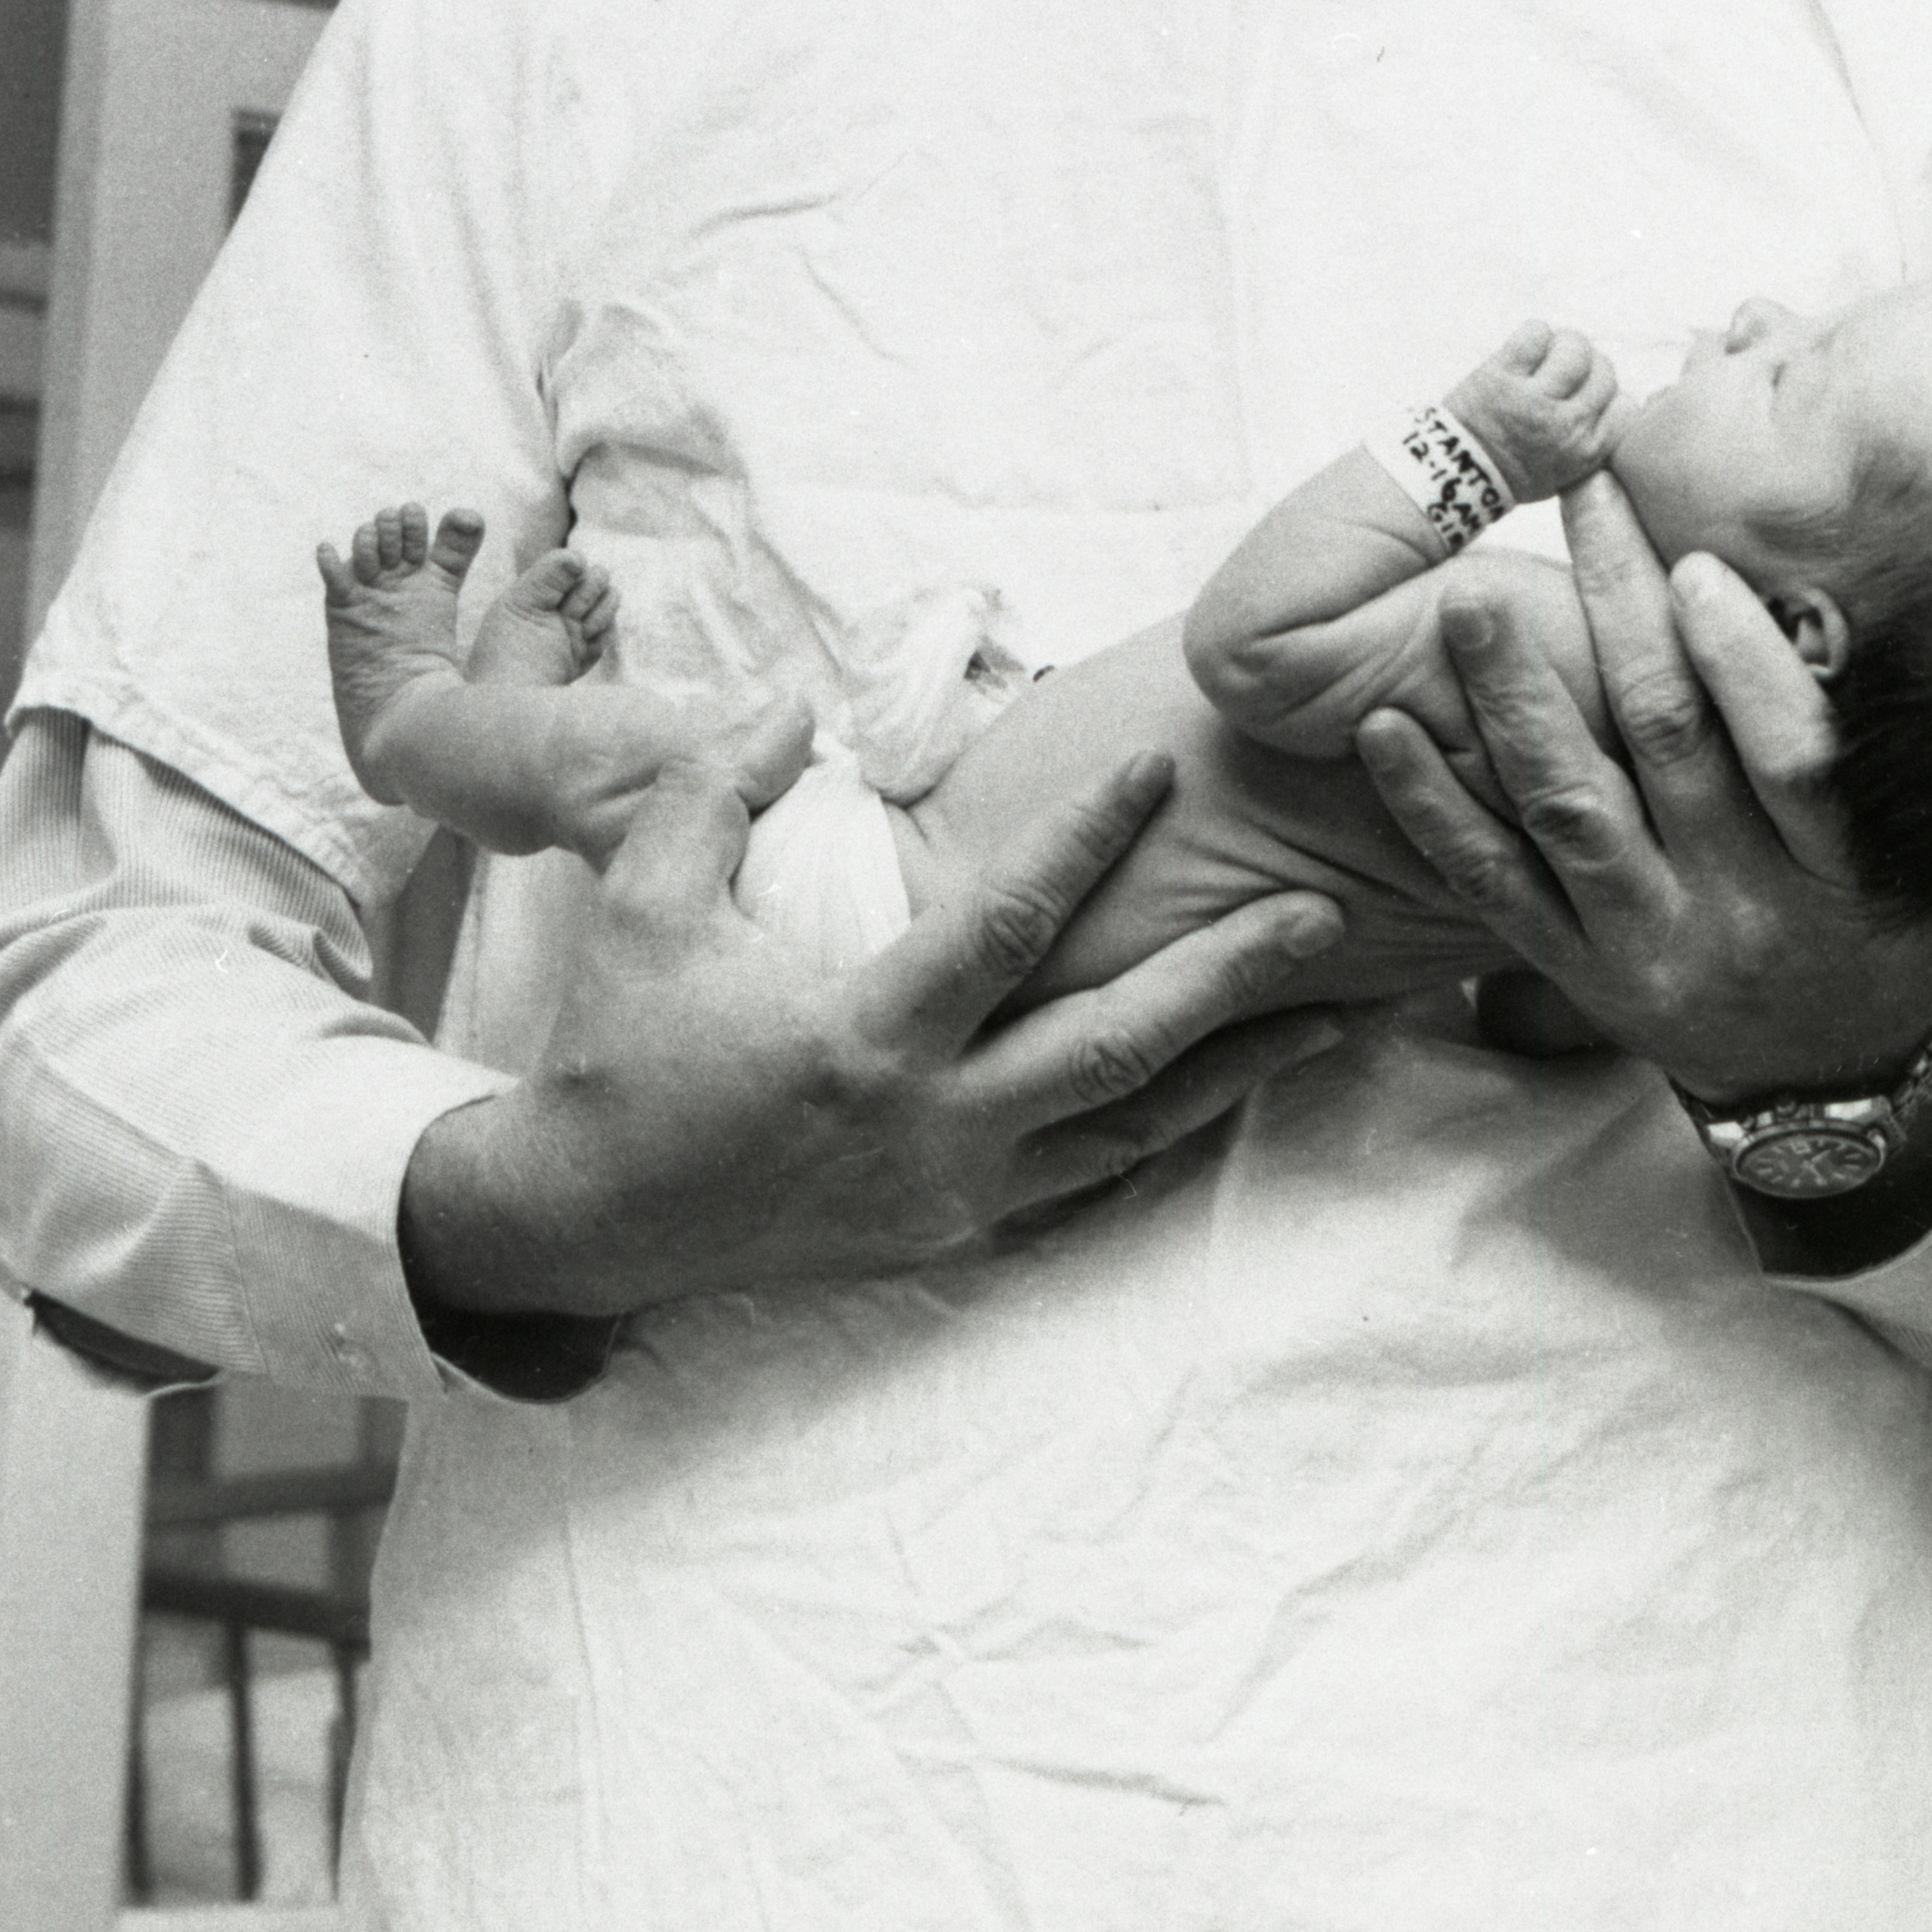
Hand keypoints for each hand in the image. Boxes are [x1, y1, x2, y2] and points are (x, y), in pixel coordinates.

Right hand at [400, 717, 1346, 1318]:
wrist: (592, 1220)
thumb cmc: (620, 1047)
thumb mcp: (649, 900)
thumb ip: (714, 788)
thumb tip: (791, 702)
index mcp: (862, 1036)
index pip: (1008, 927)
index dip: (1089, 840)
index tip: (1160, 765)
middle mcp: (931, 1124)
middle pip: (1116, 1044)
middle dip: (1229, 978)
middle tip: (1324, 910)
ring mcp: (956, 1190)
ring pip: (1134, 1124)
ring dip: (1240, 1062)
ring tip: (1339, 1005)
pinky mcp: (961, 1229)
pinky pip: (1097, 1171)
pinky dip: (1177, 1121)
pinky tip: (1242, 1077)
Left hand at [1356, 476, 1931, 1102]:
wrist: (1832, 1081)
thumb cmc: (1865, 925)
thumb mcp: (1895, 845)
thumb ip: (1838, 741)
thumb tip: (1778, 585)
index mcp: (1839, 869)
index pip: (1792, 748)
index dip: (1741, 655)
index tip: (1692, 559)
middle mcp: (1743, 907)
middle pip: (1671, 741)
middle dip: (1621, 609)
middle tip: (1577, 501)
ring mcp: (1648, 946)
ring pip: (1570, 809)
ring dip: (1512, 698)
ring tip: (1465, 599)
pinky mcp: (1576, 975)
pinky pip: (1495, 886)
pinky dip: (1436, 808)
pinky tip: (1385, 732)